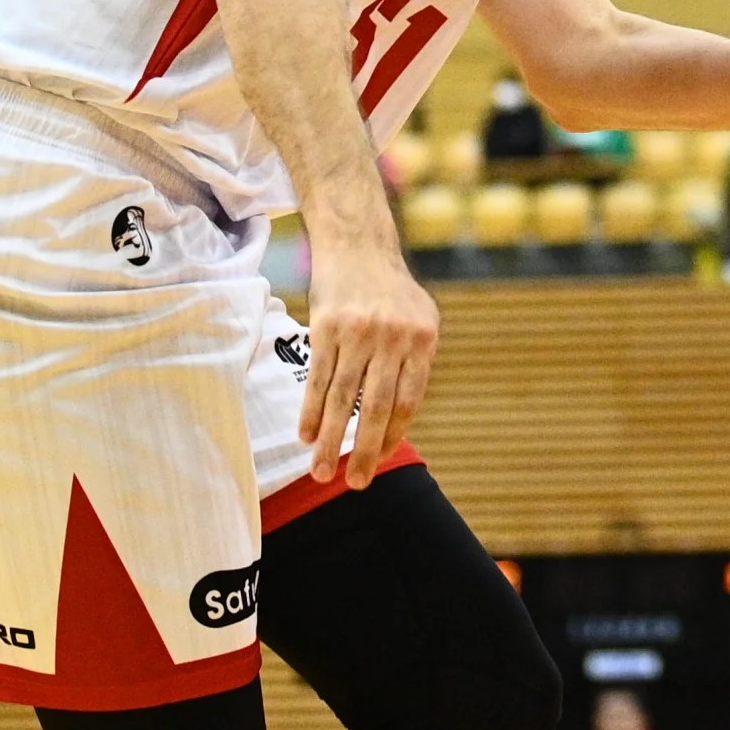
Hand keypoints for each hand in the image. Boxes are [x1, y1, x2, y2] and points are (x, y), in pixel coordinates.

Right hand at [299, 238, 439, 487]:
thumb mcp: (419, 319)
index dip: (394, 435)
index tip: (380, 460)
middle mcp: (392, 337)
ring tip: (322, 473)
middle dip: (366, 450)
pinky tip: (307, 436)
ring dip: (331, 440)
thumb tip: (401, 418)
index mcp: (422, 339)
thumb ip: (414, 364)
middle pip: (376, 406)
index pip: (409, 400)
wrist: (358, 245)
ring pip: (342, 398)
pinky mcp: (325, 327)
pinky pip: (317, 378)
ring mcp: (357, 332)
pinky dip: (310, 411)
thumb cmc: (391, 291)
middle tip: (356, 484)